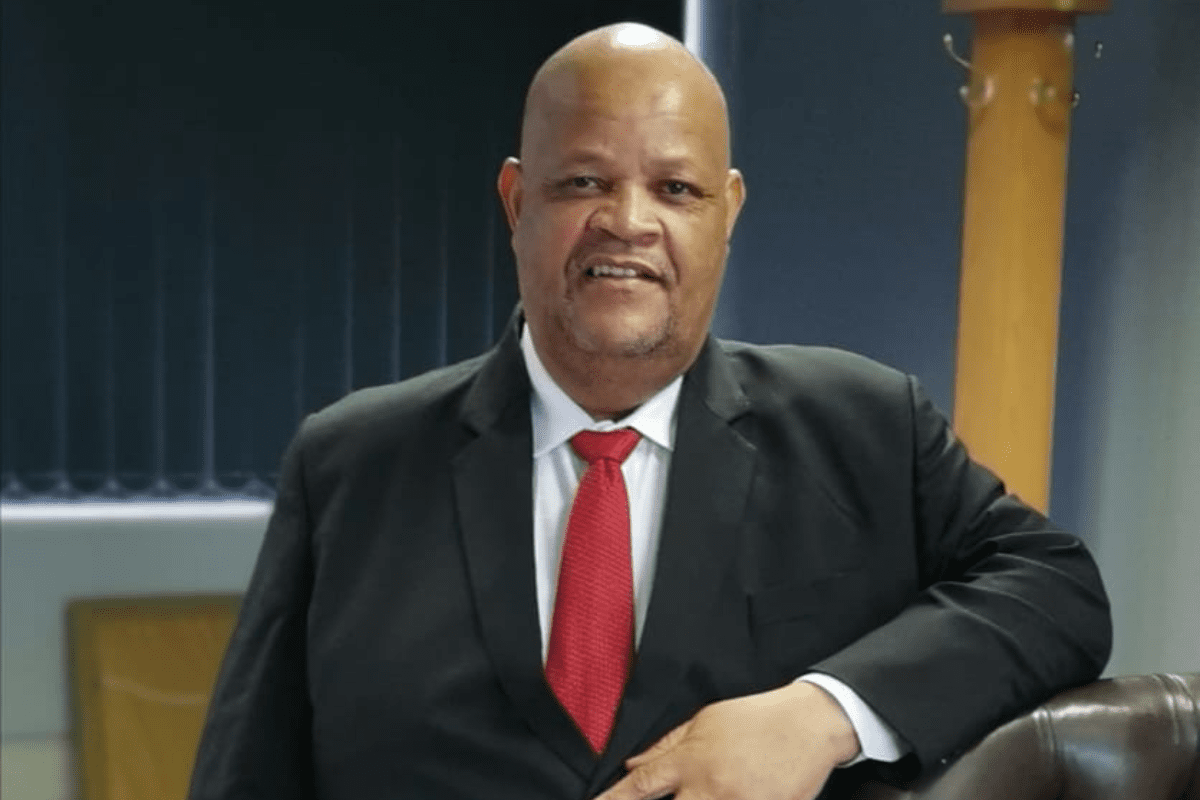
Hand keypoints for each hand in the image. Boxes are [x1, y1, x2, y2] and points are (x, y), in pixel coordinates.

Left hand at [594, 681, 859, 799]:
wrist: (811, 724)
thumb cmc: (757, 718)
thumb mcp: (707, 720)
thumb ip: (666, 745)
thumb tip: (632, 764)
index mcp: (692, 760)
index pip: (641, 787)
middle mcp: (711, 788)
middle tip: (659, 798)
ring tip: (706, 793)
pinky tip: (733, 794)